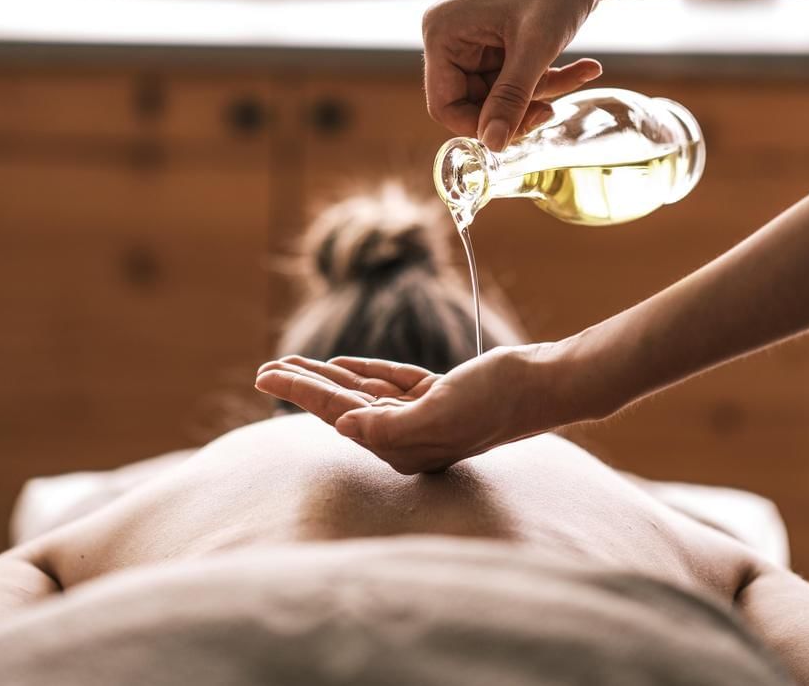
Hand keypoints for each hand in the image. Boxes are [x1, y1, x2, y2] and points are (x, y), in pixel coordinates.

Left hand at [254, 347, 562, 473]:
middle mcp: (406, 434)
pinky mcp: (437, 394)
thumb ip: (391, 426)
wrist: (543, 385)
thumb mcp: (442, 413)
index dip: (298, 390)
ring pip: (361, 391)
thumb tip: (343, 426)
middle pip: (340, 403)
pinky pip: (389, 382)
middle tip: (264, 370)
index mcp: (401, 444)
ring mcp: (422, 414)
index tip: (265, 374)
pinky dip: (364, 372)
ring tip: (292, 364)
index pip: (336, 411)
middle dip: (301, 385)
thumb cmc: (496, 401)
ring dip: (326, 376)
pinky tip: (342, 366)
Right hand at [422, 0, 609, 149]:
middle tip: (551, 109)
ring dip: (540, 93)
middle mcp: (450, 38)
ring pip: (499, 95)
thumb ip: (510, 99)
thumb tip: (493, 145)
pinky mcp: (496, 43)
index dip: (479, 125)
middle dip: (516, 108)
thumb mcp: (534, 49)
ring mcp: (473, 41)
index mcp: (442, 34)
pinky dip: (547, 79)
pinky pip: (514, 80)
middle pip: (472, 103)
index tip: (517, 130)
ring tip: (582, 73)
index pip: (444, 105)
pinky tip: (585, 68)